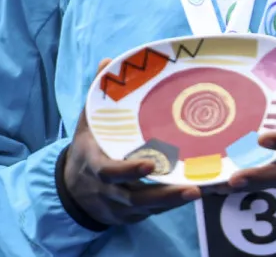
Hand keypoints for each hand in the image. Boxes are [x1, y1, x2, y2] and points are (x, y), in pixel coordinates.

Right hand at [60, 59, 201, 225]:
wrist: (73, 190)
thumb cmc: (89, 148)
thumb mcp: (88, 123)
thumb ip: (100, 95)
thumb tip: (109, 61)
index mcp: (94, 164)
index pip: (107, 171)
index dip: (126, 171)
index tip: (149, 165)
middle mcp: (107, 190)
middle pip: (134, 197)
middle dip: (162, 195)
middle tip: (193, 188)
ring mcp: (119, 205)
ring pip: (148, 208)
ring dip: (174, 201)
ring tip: (202, 191)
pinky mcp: (132, 215)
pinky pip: (153, 213)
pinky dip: (173, 205)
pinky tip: (199, 193)